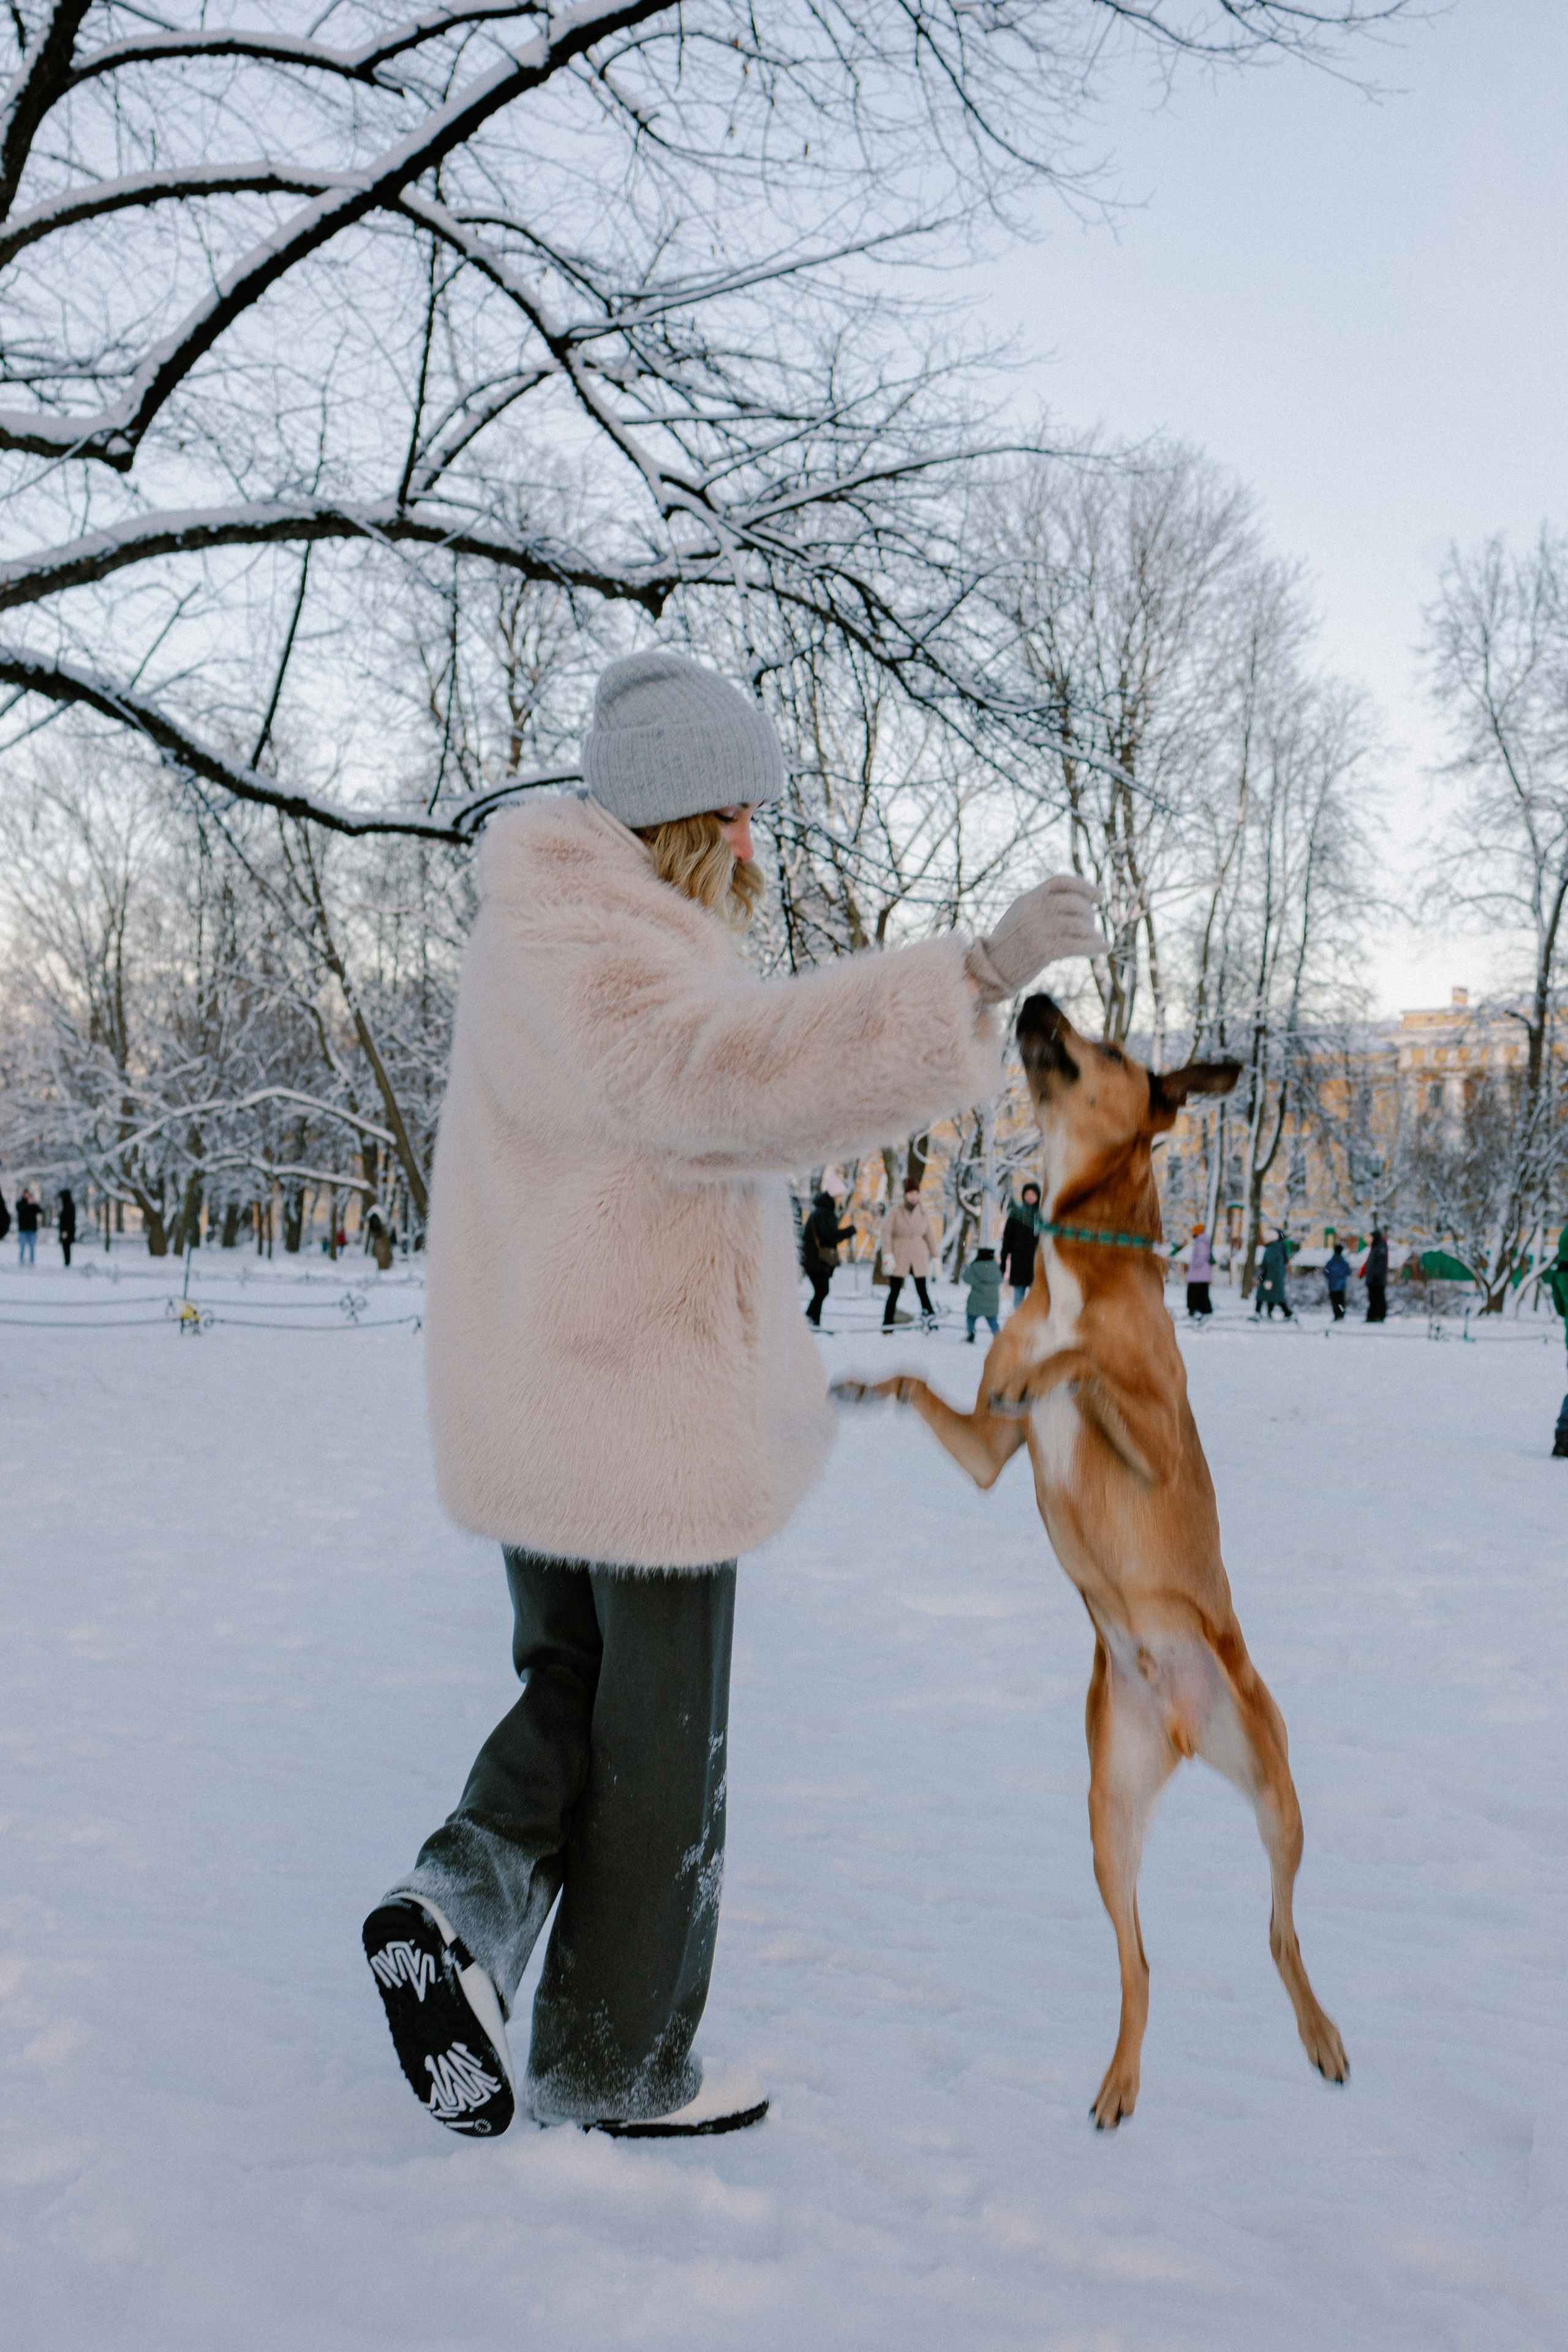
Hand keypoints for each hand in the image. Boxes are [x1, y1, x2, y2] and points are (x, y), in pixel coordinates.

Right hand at [967, 874, 1102, 1003]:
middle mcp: (1034, 911)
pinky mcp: (1044, 951)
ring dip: (1092, 933)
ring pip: (1079, 925)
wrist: (990, 969)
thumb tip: (1072, 902)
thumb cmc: (1006, 945)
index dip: (1083, 886)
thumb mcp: (1017, 916)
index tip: (1098, 897)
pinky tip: (1104, 948)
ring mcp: (1039, 930)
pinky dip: (1095, 947)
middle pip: (1074, 903)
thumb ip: (1038, 906)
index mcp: (1027, 899)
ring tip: (1097, 939)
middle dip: (1089, 913)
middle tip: (1092, 924)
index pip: (1060, 882)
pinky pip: (1078, 945)